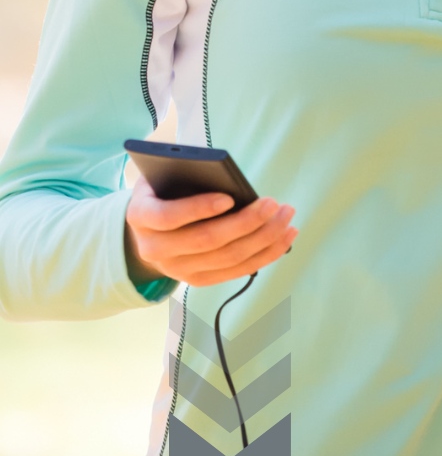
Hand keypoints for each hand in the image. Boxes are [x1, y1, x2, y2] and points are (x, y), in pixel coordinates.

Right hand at [124, 175, 297, 287]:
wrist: (144, 231)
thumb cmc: (161, 193)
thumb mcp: (160, 178)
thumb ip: (181, 174)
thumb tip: (223, 175)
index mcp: (141, 217)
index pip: (169, 217)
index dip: (199, 208)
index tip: (229, 197)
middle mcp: (156, 249)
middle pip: (207, 240)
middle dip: (245, 222)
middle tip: (273, 203)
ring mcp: (177, 269)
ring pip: (227, 258)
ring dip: (263, 238)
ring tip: (285, 216)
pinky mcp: (198, 280)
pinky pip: (237, 271)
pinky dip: (265, 254)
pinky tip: (285, 236)